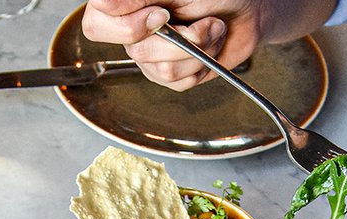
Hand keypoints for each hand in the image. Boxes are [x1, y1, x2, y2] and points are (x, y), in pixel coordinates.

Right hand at [81, 0, 336, 89]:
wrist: (250, 10)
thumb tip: (104, 1)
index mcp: (127, 3)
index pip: (97, 22)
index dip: (125, 25)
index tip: (160, 14)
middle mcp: (135, 28)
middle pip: (135, 49)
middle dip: (176, 39)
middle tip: (193, 21)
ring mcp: (151, 54)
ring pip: (160, 69)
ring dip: (196, 49)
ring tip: (210, 28)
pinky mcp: (171, 75)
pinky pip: (178, 82)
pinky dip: (202, 64)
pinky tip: (210, 46)